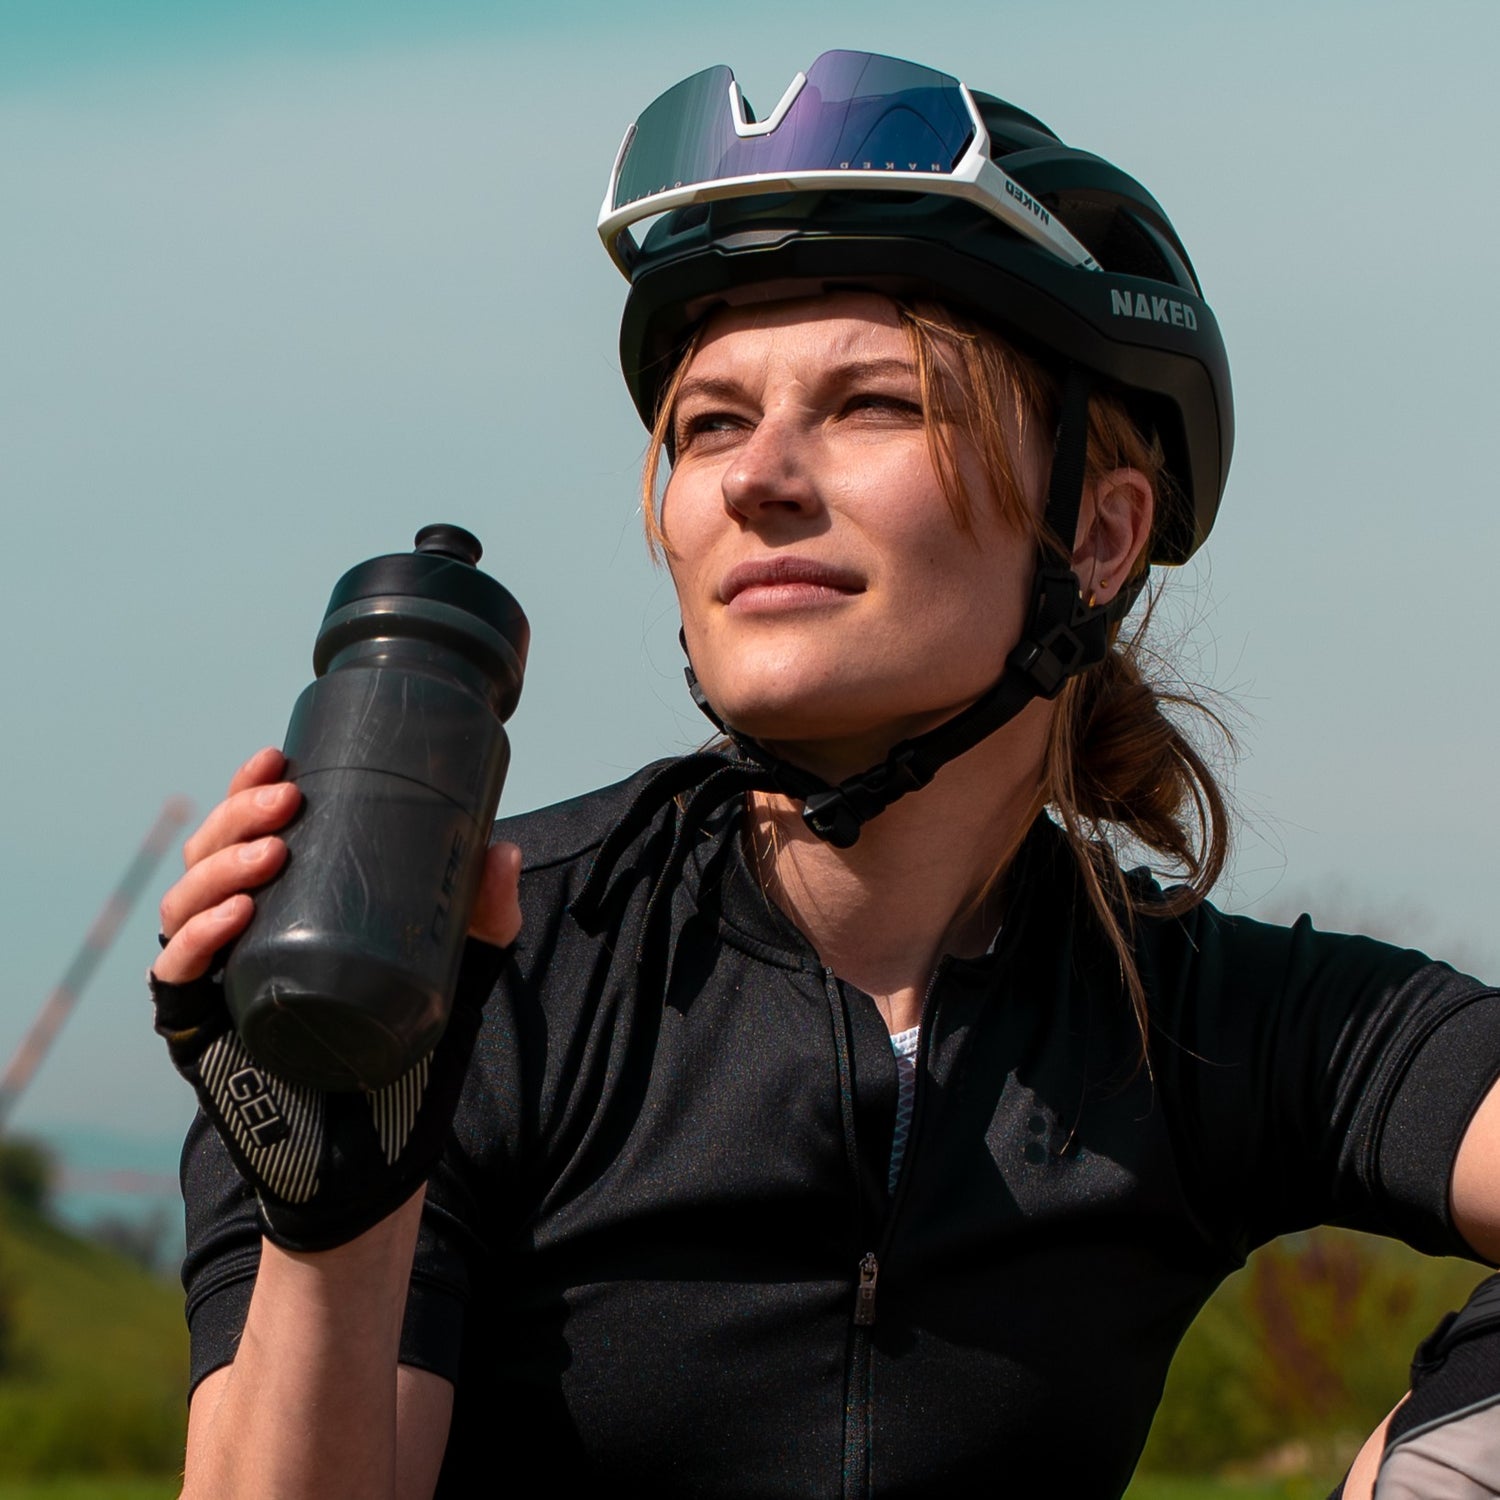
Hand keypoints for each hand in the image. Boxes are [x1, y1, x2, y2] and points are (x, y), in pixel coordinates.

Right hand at [152, 748, 521, 1250]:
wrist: (384, 1147)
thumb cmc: (413, 1048)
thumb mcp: (459, 968)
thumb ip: (484, 913)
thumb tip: (502, 849)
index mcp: (285, 904)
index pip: (248, 830)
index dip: (249, 787)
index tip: (279, 757)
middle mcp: (239, 932)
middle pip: (210, 854)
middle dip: (238, 815)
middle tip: (287, 801)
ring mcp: (214, 979)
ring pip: (186, 903)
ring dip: (219, 867)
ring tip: (272, 853)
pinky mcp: (198, 1029)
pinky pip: (173, 976)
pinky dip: (197, 940)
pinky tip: (235, 916)